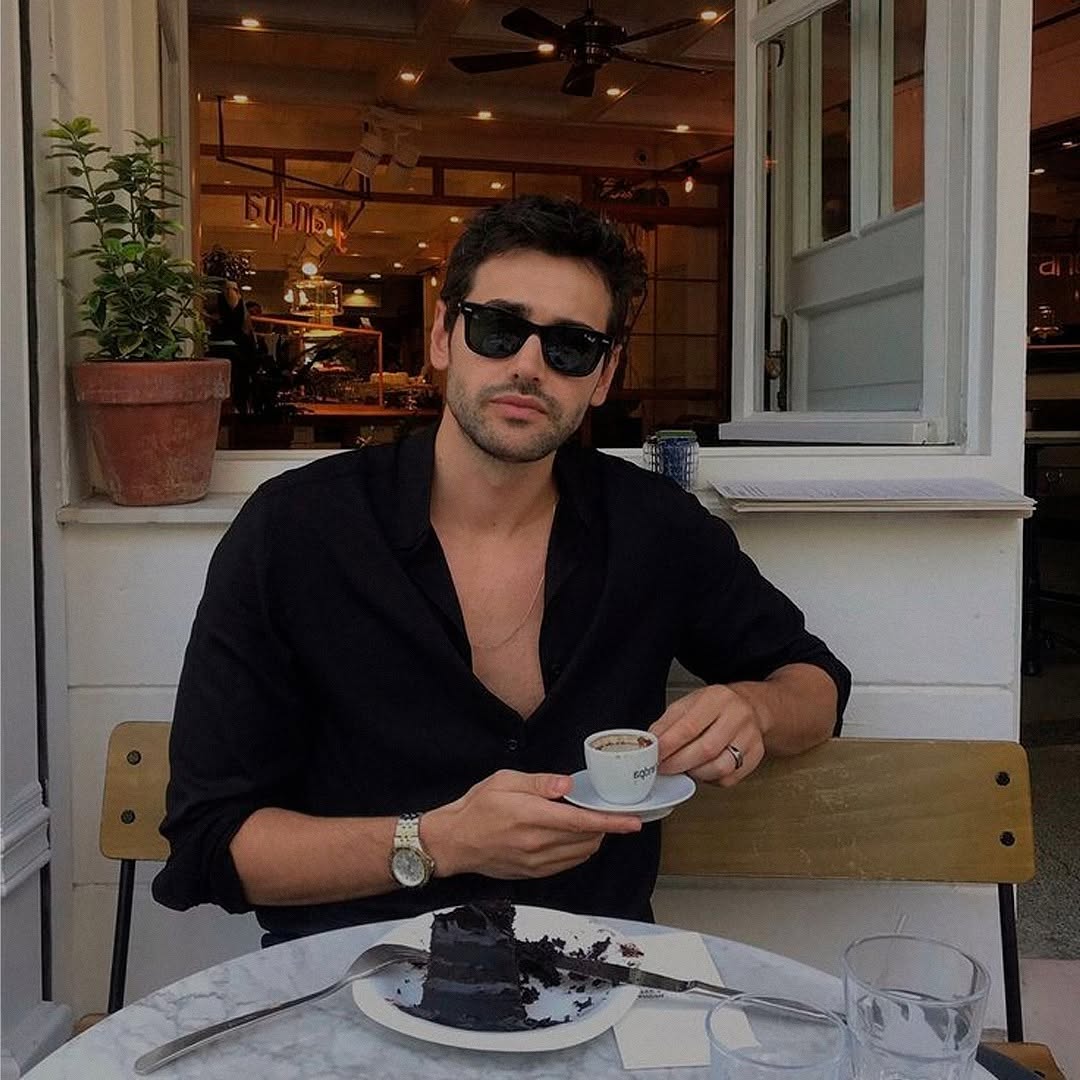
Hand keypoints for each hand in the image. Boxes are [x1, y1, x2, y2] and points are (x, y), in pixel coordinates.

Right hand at [423, 769, 641, 879]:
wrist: (453, 842)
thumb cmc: (476, 807)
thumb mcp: (504, 781)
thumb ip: (538, 782)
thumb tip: (566, 785)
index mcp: (531, 816)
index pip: (581, 821)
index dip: (611, 822)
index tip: (632, 821)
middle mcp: (537, 843)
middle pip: (586, 838)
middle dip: (603, 825)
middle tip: (604, 809)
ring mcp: (536, 862)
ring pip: (581, 854)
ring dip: (592, 839)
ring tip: (588, 822)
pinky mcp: (533, 873)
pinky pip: (567, 864)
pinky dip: (578, 851)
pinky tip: (573, 838)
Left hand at [649, 684, 765, 785]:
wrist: (750, 707)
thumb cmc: (715, 706)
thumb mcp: (688, 704)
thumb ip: (667, 723)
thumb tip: (651, 742)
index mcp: (717, 698)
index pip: (690, 726)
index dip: (669, 745)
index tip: (654, 755)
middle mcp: (738, 716)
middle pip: (706, 749)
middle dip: (679, 763)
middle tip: (663, 767)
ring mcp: (750, 737)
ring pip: (720, 767)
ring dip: (695, 773)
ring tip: (682, 768)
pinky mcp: (756, 756)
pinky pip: (729, 778)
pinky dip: (710, 780)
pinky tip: (702, 770)